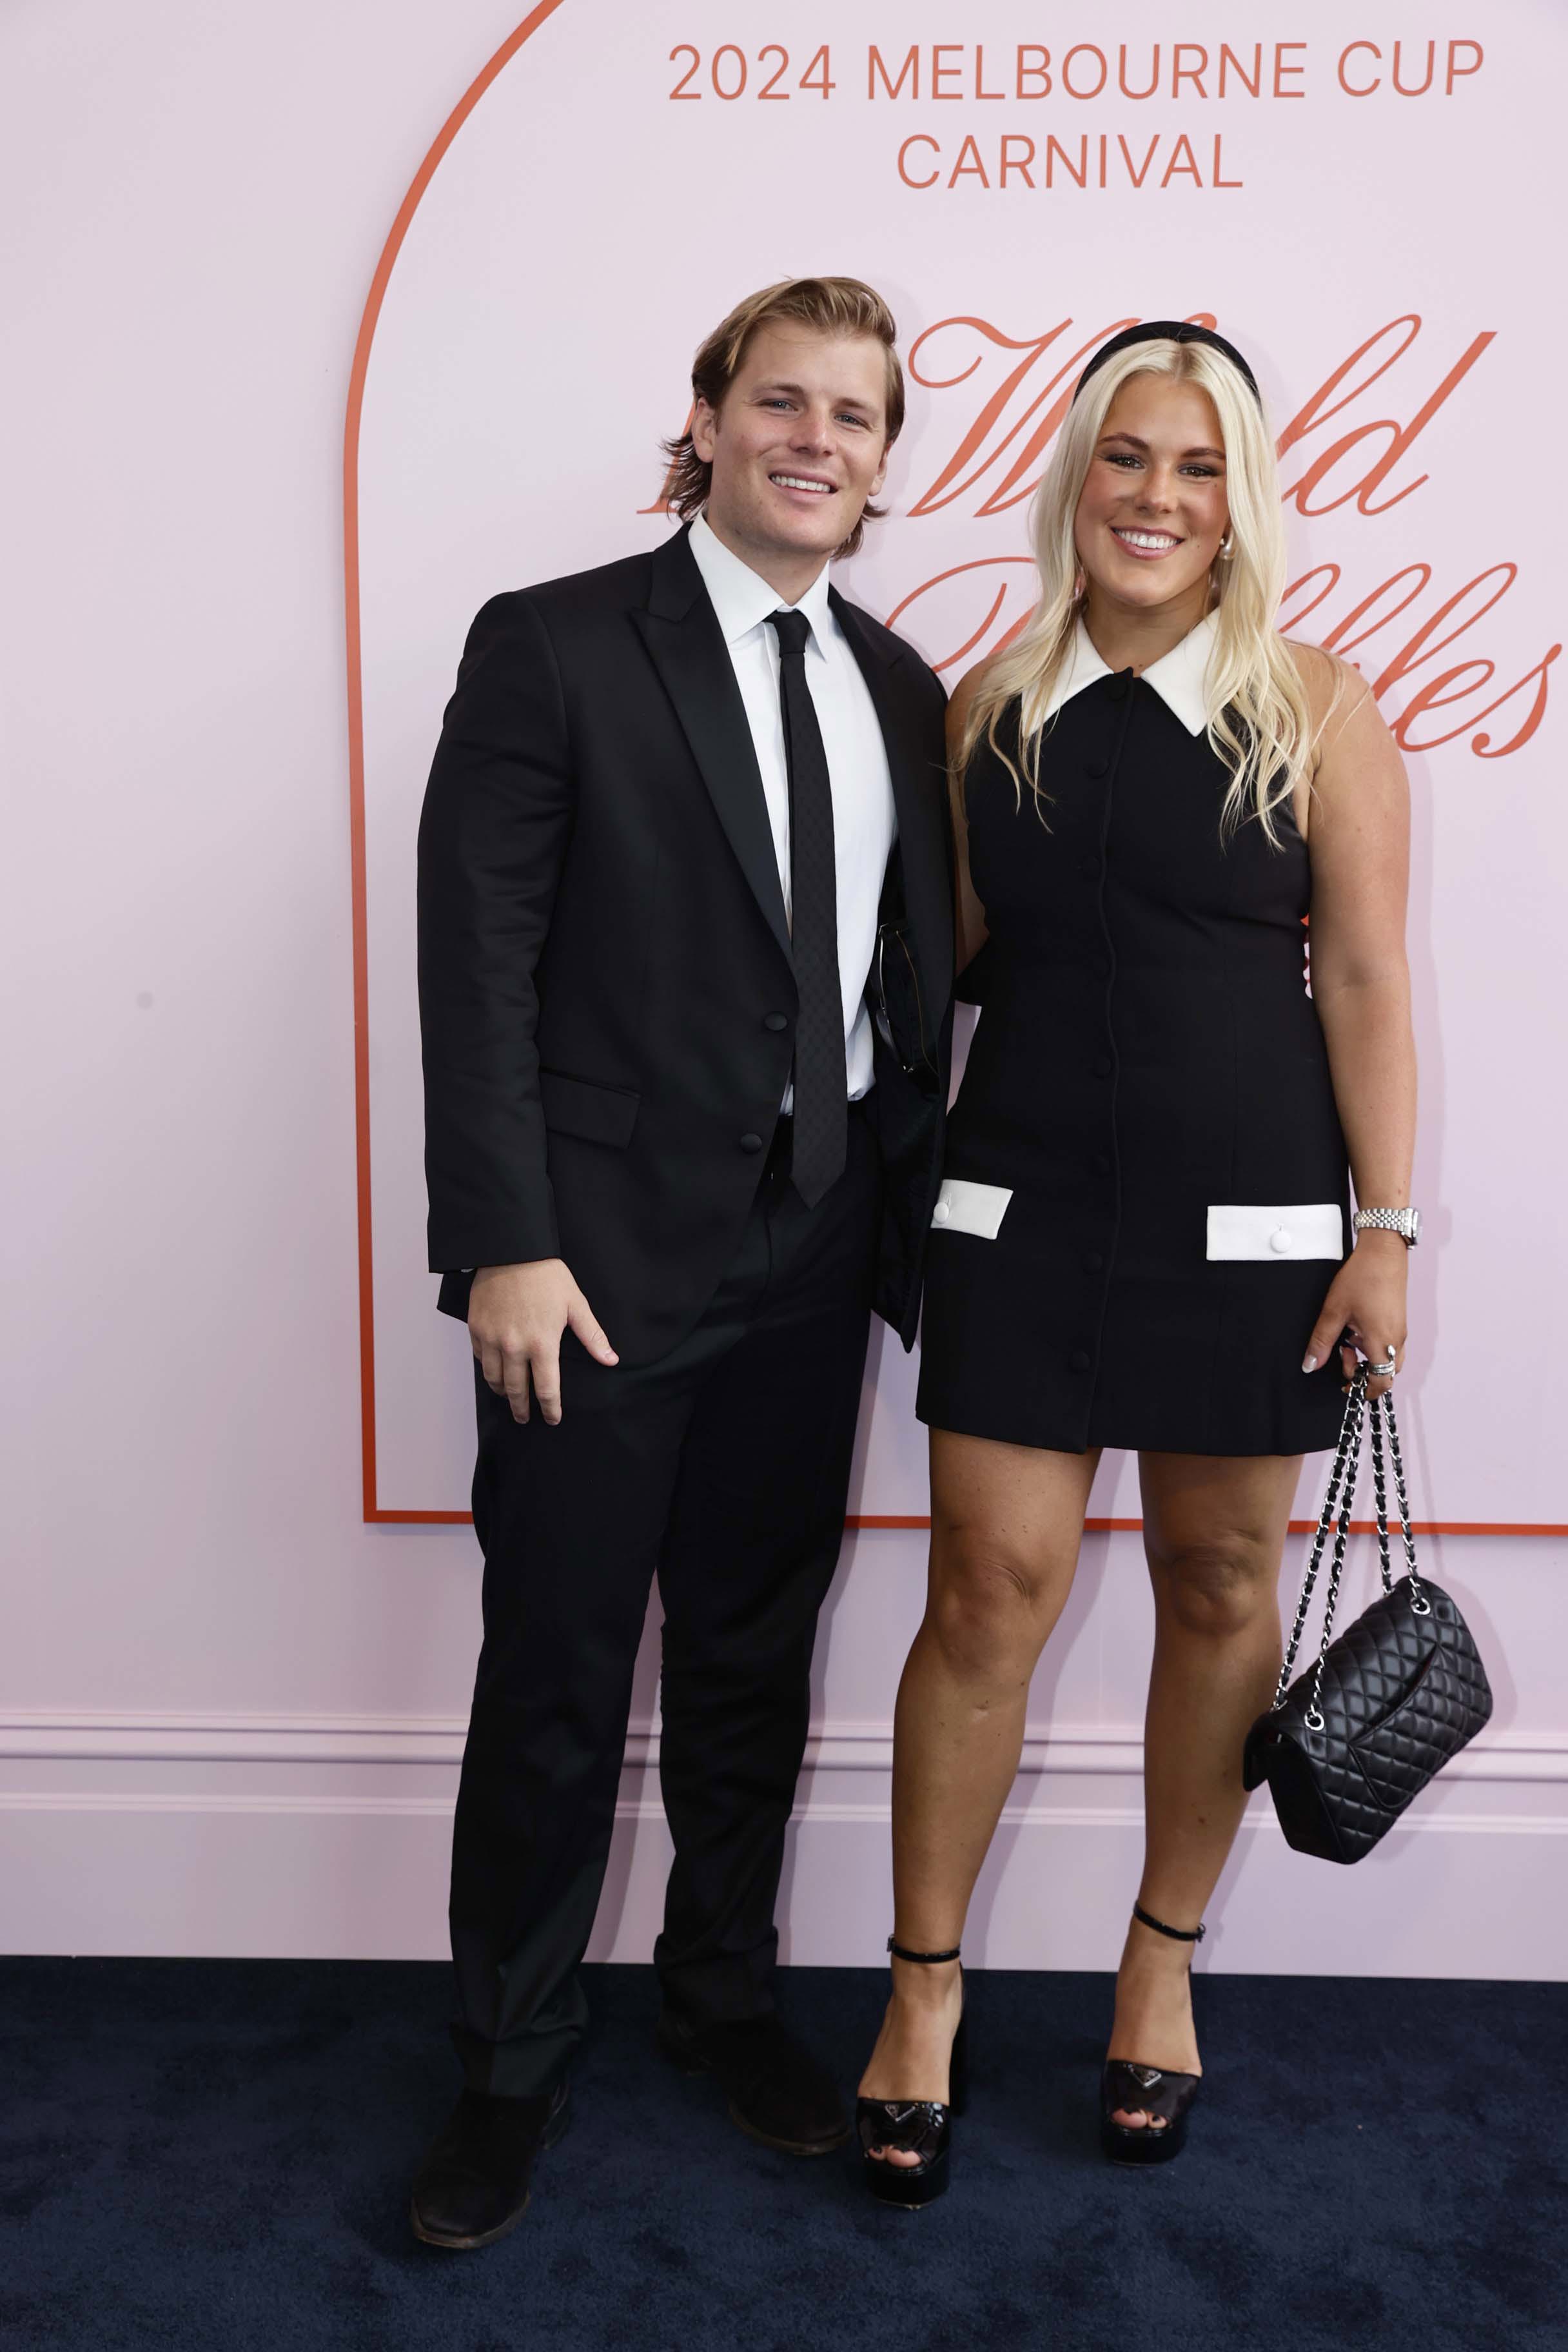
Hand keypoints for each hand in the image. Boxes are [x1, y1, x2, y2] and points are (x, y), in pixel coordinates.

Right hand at [468, 1259, 617, 1424]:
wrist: (510, 1251)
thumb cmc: (547, 1276)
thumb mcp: (576, 1304)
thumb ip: (592, 1336)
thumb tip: (611, 1360)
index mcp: (542, 1344)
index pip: (546, 1389)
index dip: (551, 1409)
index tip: (553, 1419)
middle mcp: (514, 1347)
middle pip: (516, 1391)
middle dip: (521, 1409)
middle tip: (525, 1418)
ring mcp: (491, 1339)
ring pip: (494, 1378)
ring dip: (503, 1392)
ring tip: (509, 1396)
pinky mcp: (476, 1329)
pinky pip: (480, 1358)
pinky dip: (488, 1368)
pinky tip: (495, 1370)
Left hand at [1302, 1232, 1408, 1398]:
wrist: (1383, 1251)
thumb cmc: (1361, 1277)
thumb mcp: (1334, 1311)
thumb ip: (1322, 1341)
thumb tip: (1310, 1365)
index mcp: (1382, 1342)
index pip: (1382, 1382)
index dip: (1364, 1390)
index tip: (1345, 1386)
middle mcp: (1397, 1339)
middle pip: (1386, 1373)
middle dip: (1363, 1373)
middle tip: (1342, 1354)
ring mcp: (1400, 1330)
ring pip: (1388, 1358)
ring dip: (1367, 1357)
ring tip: (1347, 1337)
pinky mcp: (1399, 1320)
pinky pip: (1389, 1344)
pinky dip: (1372, 1345)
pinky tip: (1356, 1326)